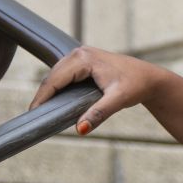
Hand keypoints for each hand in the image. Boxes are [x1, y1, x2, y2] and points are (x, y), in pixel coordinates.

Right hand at [29, 46, 166, 135]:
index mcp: (84, 58)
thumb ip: (98, 114)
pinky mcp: (84, 61)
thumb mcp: (118, 100)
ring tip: (41, 111)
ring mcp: (81, 55)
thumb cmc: (136, 86)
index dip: (42, 97)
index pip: (55, 79)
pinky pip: (64, 75)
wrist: (149, 78)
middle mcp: (80, 53)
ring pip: (56, 75)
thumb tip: (80, 130)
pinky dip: (58, 87)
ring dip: (49, 91)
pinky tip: (54, 102)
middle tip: (34, 117)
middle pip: (52, 76)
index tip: (32, 114)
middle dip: (43, 95)